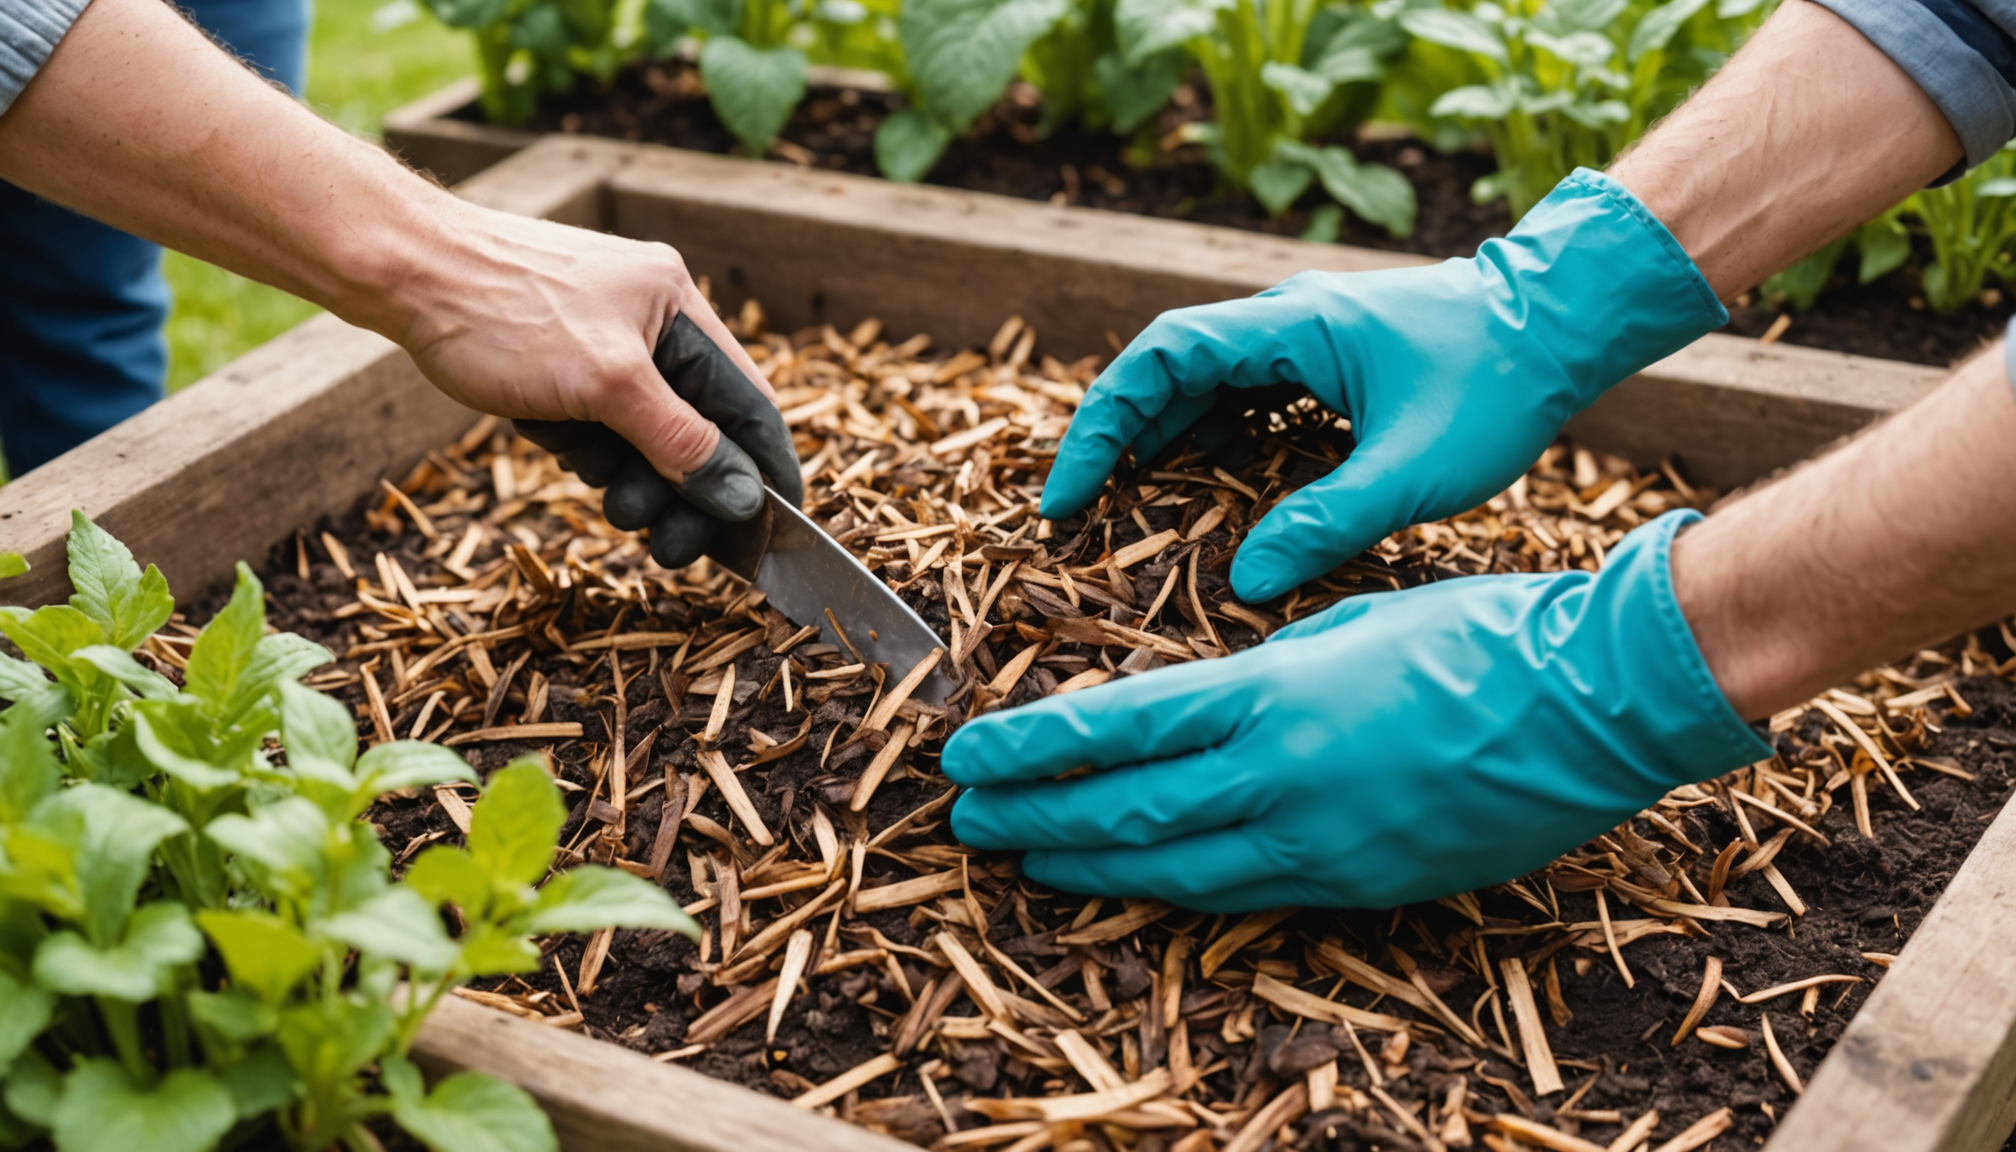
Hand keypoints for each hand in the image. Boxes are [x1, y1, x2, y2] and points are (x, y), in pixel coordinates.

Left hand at [513, 316, 804, 566]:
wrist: (398, 270)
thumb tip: (743, 494)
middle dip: (678, 487)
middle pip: (699, 430)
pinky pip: (599, 422)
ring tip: (583, 465)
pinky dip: (582, 444)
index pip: (752, 406)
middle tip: (661, 538)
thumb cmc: (499, 310)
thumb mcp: (605, 386)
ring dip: (622, 470)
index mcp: (679, 307)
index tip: (770, 534)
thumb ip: (681, 441)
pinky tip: (548, 433)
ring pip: (644, 434)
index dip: (764, 473)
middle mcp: (653, 318)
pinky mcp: (564, 356)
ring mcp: (606, 336)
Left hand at [943, 513, 1767, 910]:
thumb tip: (1211, 698)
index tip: (967, 753)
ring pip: (1173, 866)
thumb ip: (1269, 667)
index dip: (1031, 747)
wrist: (1594, 702)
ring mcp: (1321, 840)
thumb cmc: (1481, 634)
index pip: (1116, 728)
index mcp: (1271, 691)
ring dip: (1090, 865)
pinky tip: (1135, 889)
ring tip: (1029, 860)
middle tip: (968, 822)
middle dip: (1034, 815)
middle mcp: (1280, 774)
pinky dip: (1177, 893)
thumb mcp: (1351, 620)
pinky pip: (1246, 896)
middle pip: (1124, 807)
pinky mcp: (1363, 883)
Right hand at [1041, 170, 1725, 602]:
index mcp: (1290, 327)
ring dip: (1164, 442)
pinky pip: (1245, 396)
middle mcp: (1283, 320)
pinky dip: (1214, 440)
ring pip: (1203, 385)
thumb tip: (1245, 584)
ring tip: (1131, 510)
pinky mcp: (1325, 359)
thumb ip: (1327, 524)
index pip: (1158, 361)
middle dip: (1119, 441)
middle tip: (1084, 512)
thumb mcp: (1414, 470)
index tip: (1071, 493)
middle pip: (1166, 372)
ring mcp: (1303, 336)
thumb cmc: (1499, 387)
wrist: (1564, 324)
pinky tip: (1209, 491)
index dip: (1103, 427)